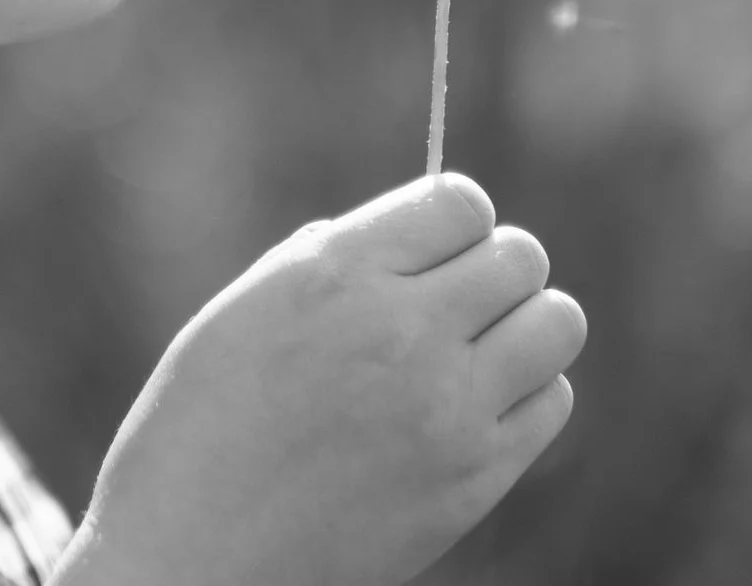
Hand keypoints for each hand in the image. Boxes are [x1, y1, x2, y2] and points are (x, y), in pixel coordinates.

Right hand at [53, 174, 584, 585]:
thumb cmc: (202, 426)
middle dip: (494, 269)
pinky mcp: (473, 479)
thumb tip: (416, 235)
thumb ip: (336, 260)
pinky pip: (550, 402)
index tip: (434, 249)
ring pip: (557, 323)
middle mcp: (402, 330)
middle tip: (456, 304)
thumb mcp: (248, 307)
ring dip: (524, 326)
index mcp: (336, 274)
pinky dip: (525, 396)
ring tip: (476, 352)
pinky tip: (473, 409)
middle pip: (521, 257)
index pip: (461, 200)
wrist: (194, 554)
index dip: (455, 220)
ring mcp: (446, 408)